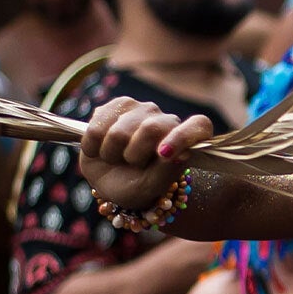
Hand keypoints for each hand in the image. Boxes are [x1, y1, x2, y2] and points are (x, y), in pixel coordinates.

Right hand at [79, 97, 214, 211]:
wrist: (109, 181)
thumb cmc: (137, 185)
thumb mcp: (152, 188)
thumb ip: (167, 172)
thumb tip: (181, 155)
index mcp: (185, 139)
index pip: (199, 126)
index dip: (184, 137)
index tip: (165, 155)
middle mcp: (165, 119)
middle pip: (151, 128)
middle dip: (134, 154)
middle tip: (131, 164)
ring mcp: (139, 109)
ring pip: (119, 131)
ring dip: (112, 153)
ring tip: (116, 158)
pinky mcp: (114, 106)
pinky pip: (97, 126)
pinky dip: (93, 146)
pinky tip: (100, 150)